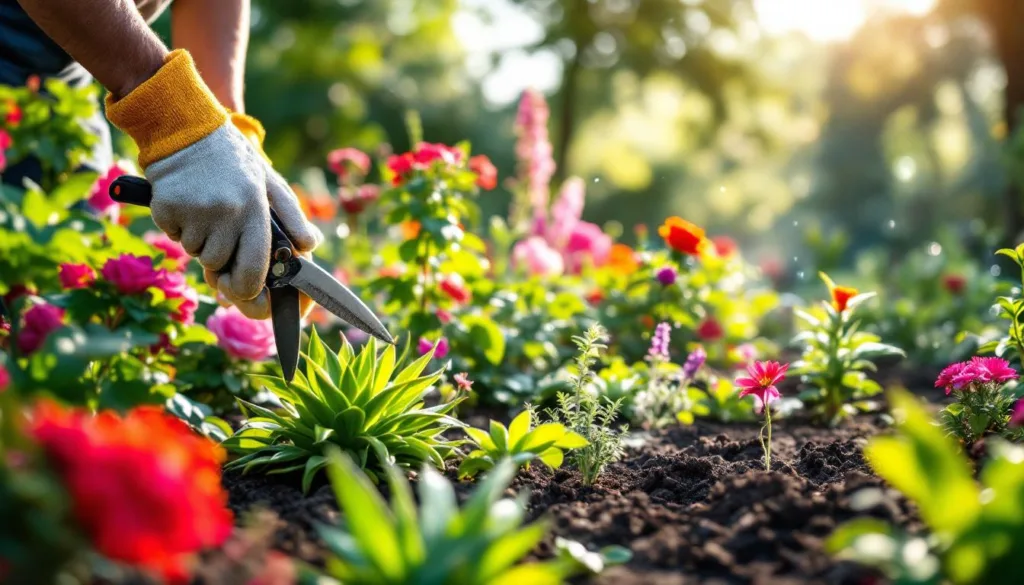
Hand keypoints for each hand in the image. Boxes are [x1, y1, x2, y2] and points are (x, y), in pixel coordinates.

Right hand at [104, 50, 321, 319]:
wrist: (186, 129)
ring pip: (197, 253)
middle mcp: (226, 212)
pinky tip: (188, 203)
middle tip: (222, 234)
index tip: (244, 290)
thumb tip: (310, 245)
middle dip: (221, 261)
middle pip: (220, 265)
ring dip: (201, 241)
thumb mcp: (269, 182)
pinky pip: (175, 237)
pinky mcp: (165, 209)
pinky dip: (180, 228)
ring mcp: (194, 211)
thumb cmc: (233, 160)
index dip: (248, 288)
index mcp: (254, 208)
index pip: (253, 268)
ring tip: (206, 209)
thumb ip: (292, 216)